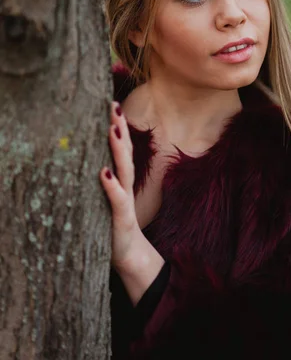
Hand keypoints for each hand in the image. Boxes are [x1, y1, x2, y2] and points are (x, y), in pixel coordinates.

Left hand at [99, 100, 139, 270]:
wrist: (130, 256)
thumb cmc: (113, 226)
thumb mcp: (107, 200)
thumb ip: (104, 182)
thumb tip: (90, 162)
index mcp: (121, 181)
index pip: (121, 150)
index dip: (118, 127)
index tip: (112, 104)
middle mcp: (125, 186)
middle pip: (124, 153)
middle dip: (119, 129)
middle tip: (113, 105)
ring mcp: (124, 201)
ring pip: (124, 170)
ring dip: (118, 149)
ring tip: (112, 129)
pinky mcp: (121, 218)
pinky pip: (117, 199)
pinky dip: (111, 186)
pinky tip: (104, 172)